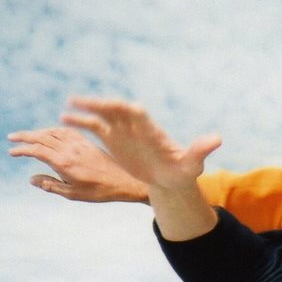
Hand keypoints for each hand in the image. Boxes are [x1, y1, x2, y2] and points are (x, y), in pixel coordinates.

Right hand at [8, 126, 150, 202]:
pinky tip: (50, 132)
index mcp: (64, 163)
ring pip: (53, 132)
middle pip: (42, 137)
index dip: (22, 150)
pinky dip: (54, 129)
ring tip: (27, 136)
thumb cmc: (99, 192)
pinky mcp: (87, 142)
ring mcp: (79, 144)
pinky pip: (67, 131)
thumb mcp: (73, 194)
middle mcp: (70, 150)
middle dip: (24, 137)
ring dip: (38, 132)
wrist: (125, 182)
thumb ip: (51, 185)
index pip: (37, 150)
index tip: (12, 152)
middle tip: (11, 138)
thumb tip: (31, 179)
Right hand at [58, 97, 221, 193]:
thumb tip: (217, 139)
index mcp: (151, 129)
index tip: (112, 104)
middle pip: (116, 108)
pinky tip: (65, 121)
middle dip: (100, 104)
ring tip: (67, 110)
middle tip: (79, 102)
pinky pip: (95, 127)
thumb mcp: (193, 164)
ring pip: (102, 115)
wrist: (171, 179)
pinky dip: (81, 123)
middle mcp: (135, 125)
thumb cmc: (183, 171)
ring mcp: (122, 131)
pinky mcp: (113, 139)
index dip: (125, 108)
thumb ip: (200, 150)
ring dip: (86, 111)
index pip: (136, 113)